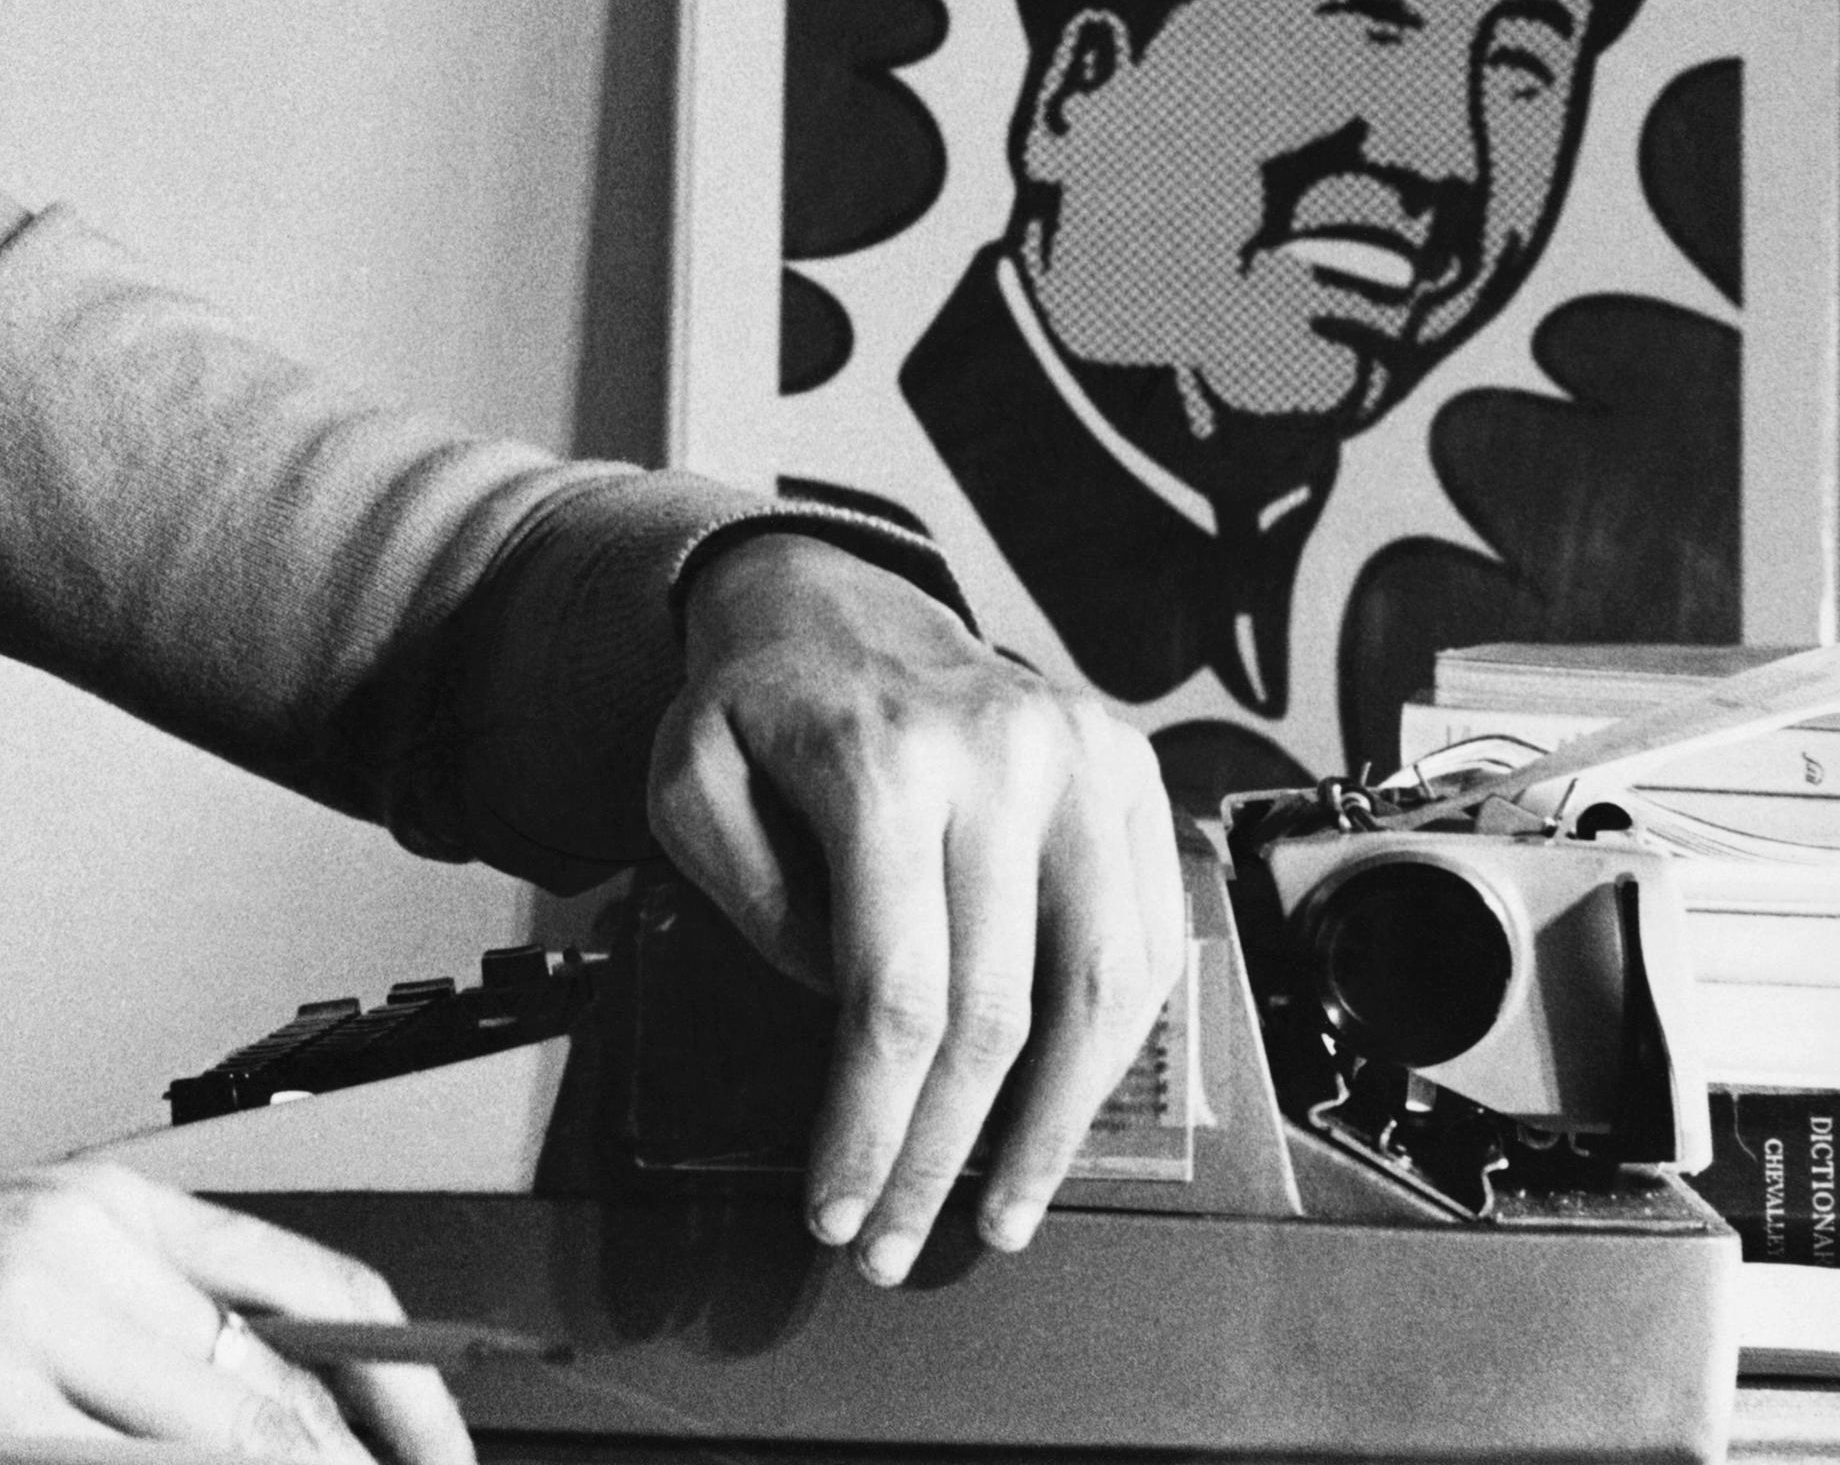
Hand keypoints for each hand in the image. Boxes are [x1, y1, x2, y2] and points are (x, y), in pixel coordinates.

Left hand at [646, 532, 1179, 1287]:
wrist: (830, 601)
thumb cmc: (754, 707)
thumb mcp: (690, 787)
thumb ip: (754, 903)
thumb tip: (850, 1018)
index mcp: (883, 759)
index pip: (893, 993)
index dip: (871, 1124)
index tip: (837, 1206)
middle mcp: (1004, 755)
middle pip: (997, 1012)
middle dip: (946, 1153)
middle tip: (898, 1238)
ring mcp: (1085, 758)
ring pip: (1104, 991)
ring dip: (1055, 1127)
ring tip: (999, 1210)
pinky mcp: (1131, 770)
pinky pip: (1149, 940)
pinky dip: (1114, 1047)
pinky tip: (1062, 1111)